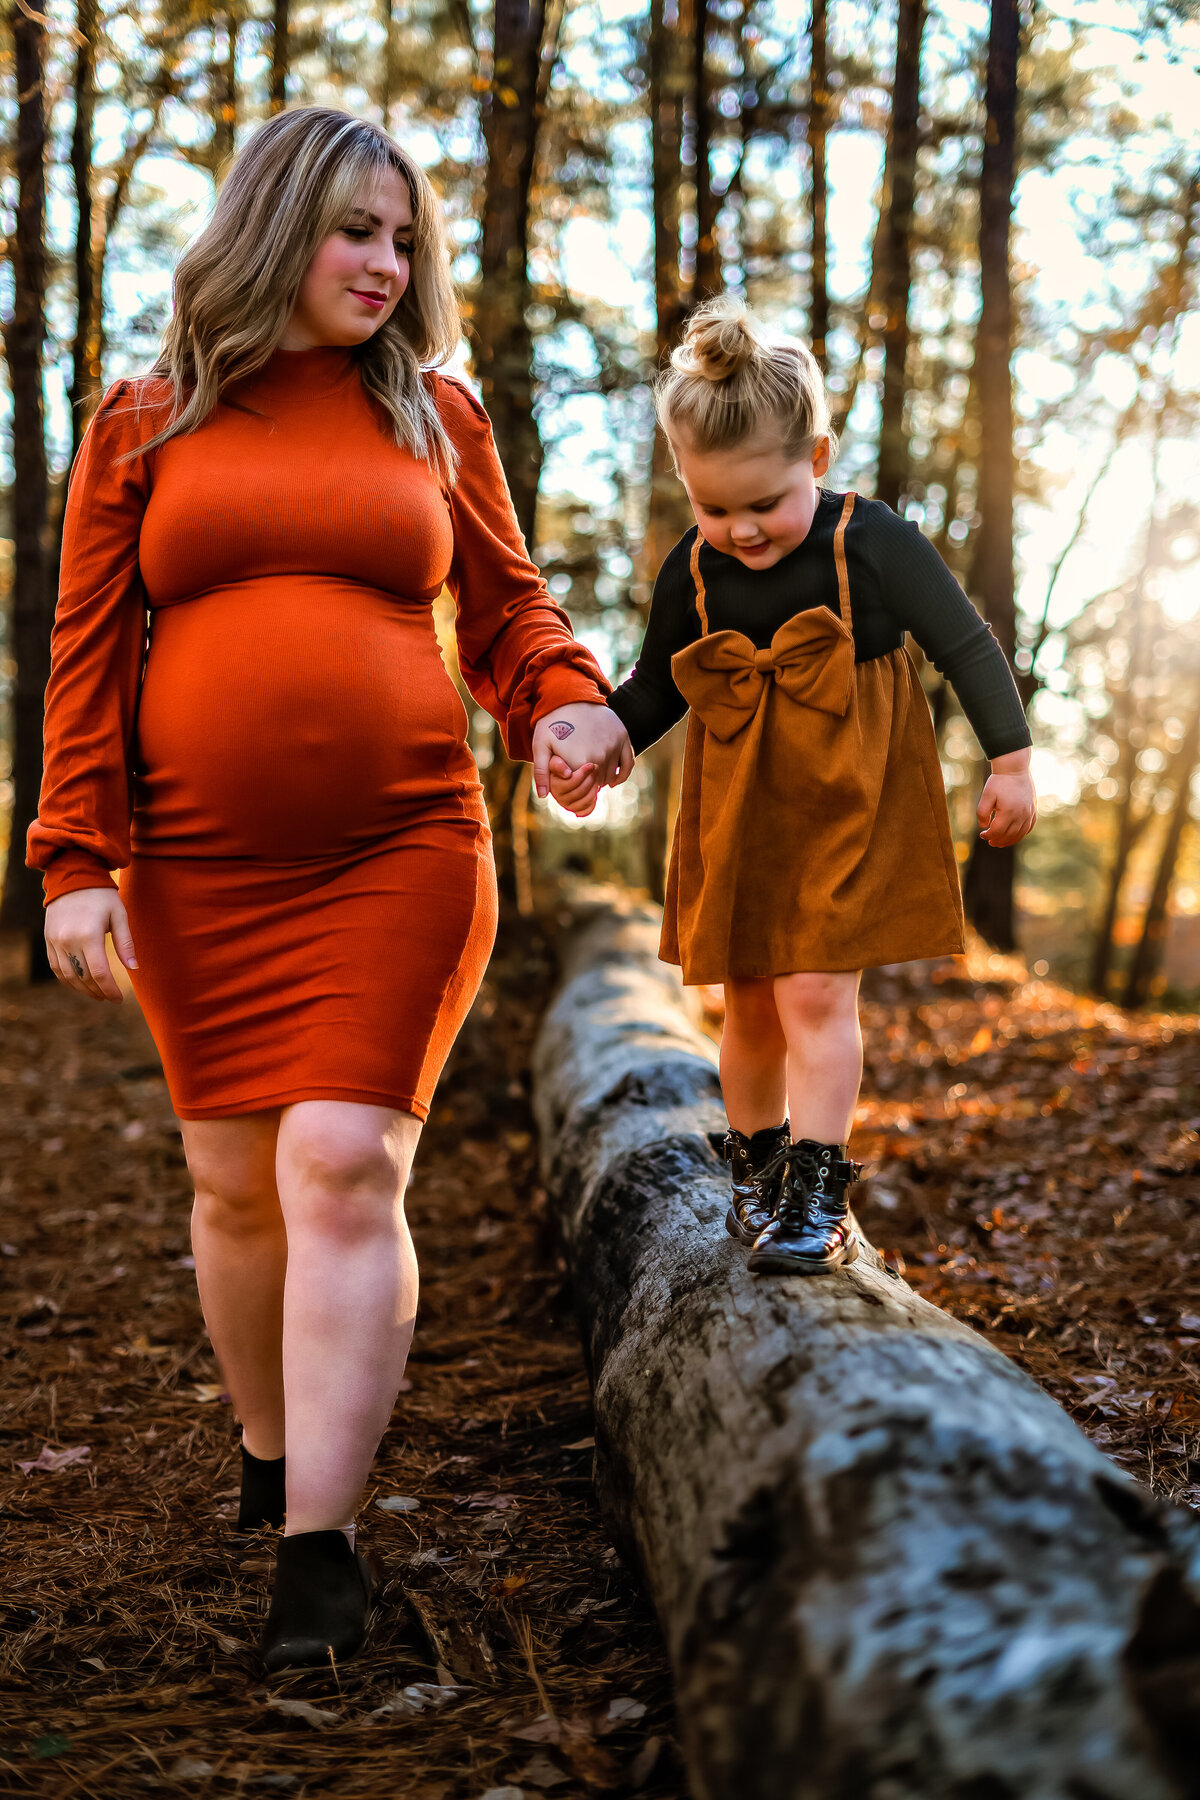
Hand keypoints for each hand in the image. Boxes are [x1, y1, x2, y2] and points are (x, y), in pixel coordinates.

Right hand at [45, 886, 137, 1003]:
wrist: (73, 877)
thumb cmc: (102, 896)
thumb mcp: (119, 915)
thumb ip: (126, 943)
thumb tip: (134, 968)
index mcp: (89, 935)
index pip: (100, 973)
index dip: (110, 990)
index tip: (119, 999)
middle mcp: (68, 941)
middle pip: (84, 978)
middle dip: (99, 992)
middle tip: (110, 998)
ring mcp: (55, 941)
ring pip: (68, 976)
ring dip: (83, 990)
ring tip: (97, 995)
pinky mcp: (48, 940)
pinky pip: (56, 968)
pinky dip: (68, 980)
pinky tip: (80, 984)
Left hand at [532, 702, 632, 799]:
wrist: (571, 696)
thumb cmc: (552, 723)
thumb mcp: (540, 746)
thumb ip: (541, 772)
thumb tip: (544, 797)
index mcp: (578, 761)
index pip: (580, 788)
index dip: (573, 787)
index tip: (568, 780)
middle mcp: (599, 756)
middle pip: (596, 784)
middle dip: (587, 784)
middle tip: (578, 777)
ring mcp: (613, 746)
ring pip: (610, 776)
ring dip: (601, 780)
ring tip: (590, 775)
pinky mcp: (622, 737)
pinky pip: (627, 765)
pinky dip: (621, 775)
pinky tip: (612, 781)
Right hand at [547, 753, 602, 817]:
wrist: (564, 770)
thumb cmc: (560, 762)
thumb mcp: (555, 759)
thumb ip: (557, 764)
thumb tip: (567, 774)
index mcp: (552, 786)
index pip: (570, 783)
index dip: (582, 774)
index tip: (591, 765)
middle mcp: (558, 798)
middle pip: (579, 792)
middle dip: (590, 779)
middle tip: (596, 768)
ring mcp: (567, 805)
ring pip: (585, 801)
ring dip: (594, 788)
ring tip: (597, 777)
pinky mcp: (575, 810)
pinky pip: (587, 810)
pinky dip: (593, 801)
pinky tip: (595, 789)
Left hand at [977, 749, 1035, 848]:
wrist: (1015, 769)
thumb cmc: (999, 781)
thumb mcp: (986, 795)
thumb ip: (982, 812)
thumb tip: (984, 826)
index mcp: (1008, 811)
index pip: (998, 831)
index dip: (988, 836)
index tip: (982, 834)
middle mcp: (1021, 814)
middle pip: (1009, 835)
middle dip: (998, 841)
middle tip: (990, 841)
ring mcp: (1029, 813)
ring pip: (1020, 834)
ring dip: (1009, 840)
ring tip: (999, 842)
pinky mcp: (1033, 810)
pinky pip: (1028, 827)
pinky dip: (1021, 834)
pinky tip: (1013, 835)